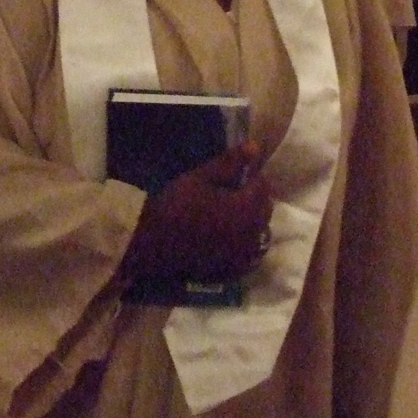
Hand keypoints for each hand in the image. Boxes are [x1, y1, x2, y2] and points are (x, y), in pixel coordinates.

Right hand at [122, 142, 272, 281]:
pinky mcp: (234, 270)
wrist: (153, 245)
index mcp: (247, 208)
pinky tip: (228, 238)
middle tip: (234, 191)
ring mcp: (244, 255)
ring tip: (232, 215)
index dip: (253, 176)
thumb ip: (230, 164)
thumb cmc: (176, 206)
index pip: (263, 186)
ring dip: (252, 222)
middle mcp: (252, 233)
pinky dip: (244, 244)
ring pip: (260, 233)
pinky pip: (249, 254)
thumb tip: (255, 146)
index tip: (239, 173)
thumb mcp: (200, 178)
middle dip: (255, 198)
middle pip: (265, 210)